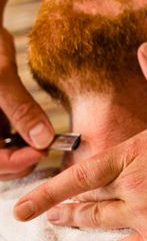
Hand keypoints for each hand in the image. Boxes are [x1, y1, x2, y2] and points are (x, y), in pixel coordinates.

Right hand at [0, 26, 53, 179]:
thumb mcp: (1, 78)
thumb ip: (21, 109)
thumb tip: (44, 140)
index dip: (15, 162)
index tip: (43, 150)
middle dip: (22, 159)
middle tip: (48, 145)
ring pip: (3, 153)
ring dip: (24, 150)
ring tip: (44, 137)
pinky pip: (6, 139)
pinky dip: (23, 138)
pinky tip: (37, 126)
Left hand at [14, 42, 146, 240]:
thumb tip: (144, 50)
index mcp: (139, 152)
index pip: (83, 173)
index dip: (50, 189)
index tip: (26, 202)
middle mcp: (135, 186)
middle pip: (87, 202)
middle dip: (63, 208)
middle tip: (47, 213)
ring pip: (101, 224)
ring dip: (79, 224)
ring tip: (65, 225)